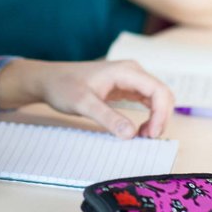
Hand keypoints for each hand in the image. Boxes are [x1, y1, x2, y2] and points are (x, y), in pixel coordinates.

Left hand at [0, 58, 173, 139]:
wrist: (49, 80)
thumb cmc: (63, 86)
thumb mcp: (83, 104)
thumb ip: (107, 118)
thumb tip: (131, 134)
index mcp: (126, 71)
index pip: (159, 91)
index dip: (161, 115)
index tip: (150, 135)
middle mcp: (133, 72)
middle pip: (163, 95)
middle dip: (161, 118)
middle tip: (147, 140)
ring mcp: (130, 80)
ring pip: (157, 99)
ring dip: (157, 118)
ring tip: (144, 137)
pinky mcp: (126, 88)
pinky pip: (147, 102)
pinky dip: (149, 117)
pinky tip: (139, 131)